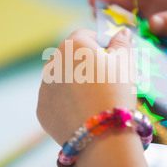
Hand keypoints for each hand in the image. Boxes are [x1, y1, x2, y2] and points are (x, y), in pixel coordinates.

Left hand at [36, 28, 135, 144]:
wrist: (101, 134)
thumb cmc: (116, 91)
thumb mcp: (126, 63)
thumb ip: (122, 43)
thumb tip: (122, 32)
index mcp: (72, 45)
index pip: (85, 35)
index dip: (100, 44)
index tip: (111, 58)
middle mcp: (52, 62)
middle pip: (70, 57)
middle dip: (85, 65)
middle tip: (104, 82)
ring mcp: (44, 87)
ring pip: (60, 79)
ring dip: (73, 84)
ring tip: (93, 101)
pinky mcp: (41, 109)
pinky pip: (55, 101)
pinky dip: (66, 104)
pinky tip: (82, 114)